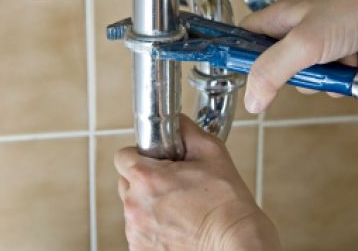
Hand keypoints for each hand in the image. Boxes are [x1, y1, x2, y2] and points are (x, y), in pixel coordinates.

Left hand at [115, 115, 280, 250]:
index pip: (122, 155)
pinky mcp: (140, 249)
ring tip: (177, 203)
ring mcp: (136, 231)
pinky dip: (151, 222)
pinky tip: (175, 220)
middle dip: (144, 177)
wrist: (235, 240)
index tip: (154, 158)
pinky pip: (138, 227)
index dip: (138, 153)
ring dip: (148, 200)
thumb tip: (175, 121)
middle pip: (126, 180)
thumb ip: (186, 129)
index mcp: (148, 178)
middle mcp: (135, 205)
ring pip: (132, 204)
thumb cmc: (226, 201)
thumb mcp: (211, 151)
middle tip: (170, 180)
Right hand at [241, 0, 357, 113]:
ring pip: (304, 80)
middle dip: (289, 76)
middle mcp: (296, 34)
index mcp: (279, 20)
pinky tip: (352, 66)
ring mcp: (319, 48)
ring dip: (320, 80)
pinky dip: (341, 81)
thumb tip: (252, 99)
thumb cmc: (355, 8)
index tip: (241, 74)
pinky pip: (329, 84)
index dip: (238, 53)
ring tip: (336, 61)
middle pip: (274, 68)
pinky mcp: (340, 61)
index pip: (244, 37)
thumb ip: (272, 71)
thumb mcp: (304, 41)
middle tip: (302, 66)